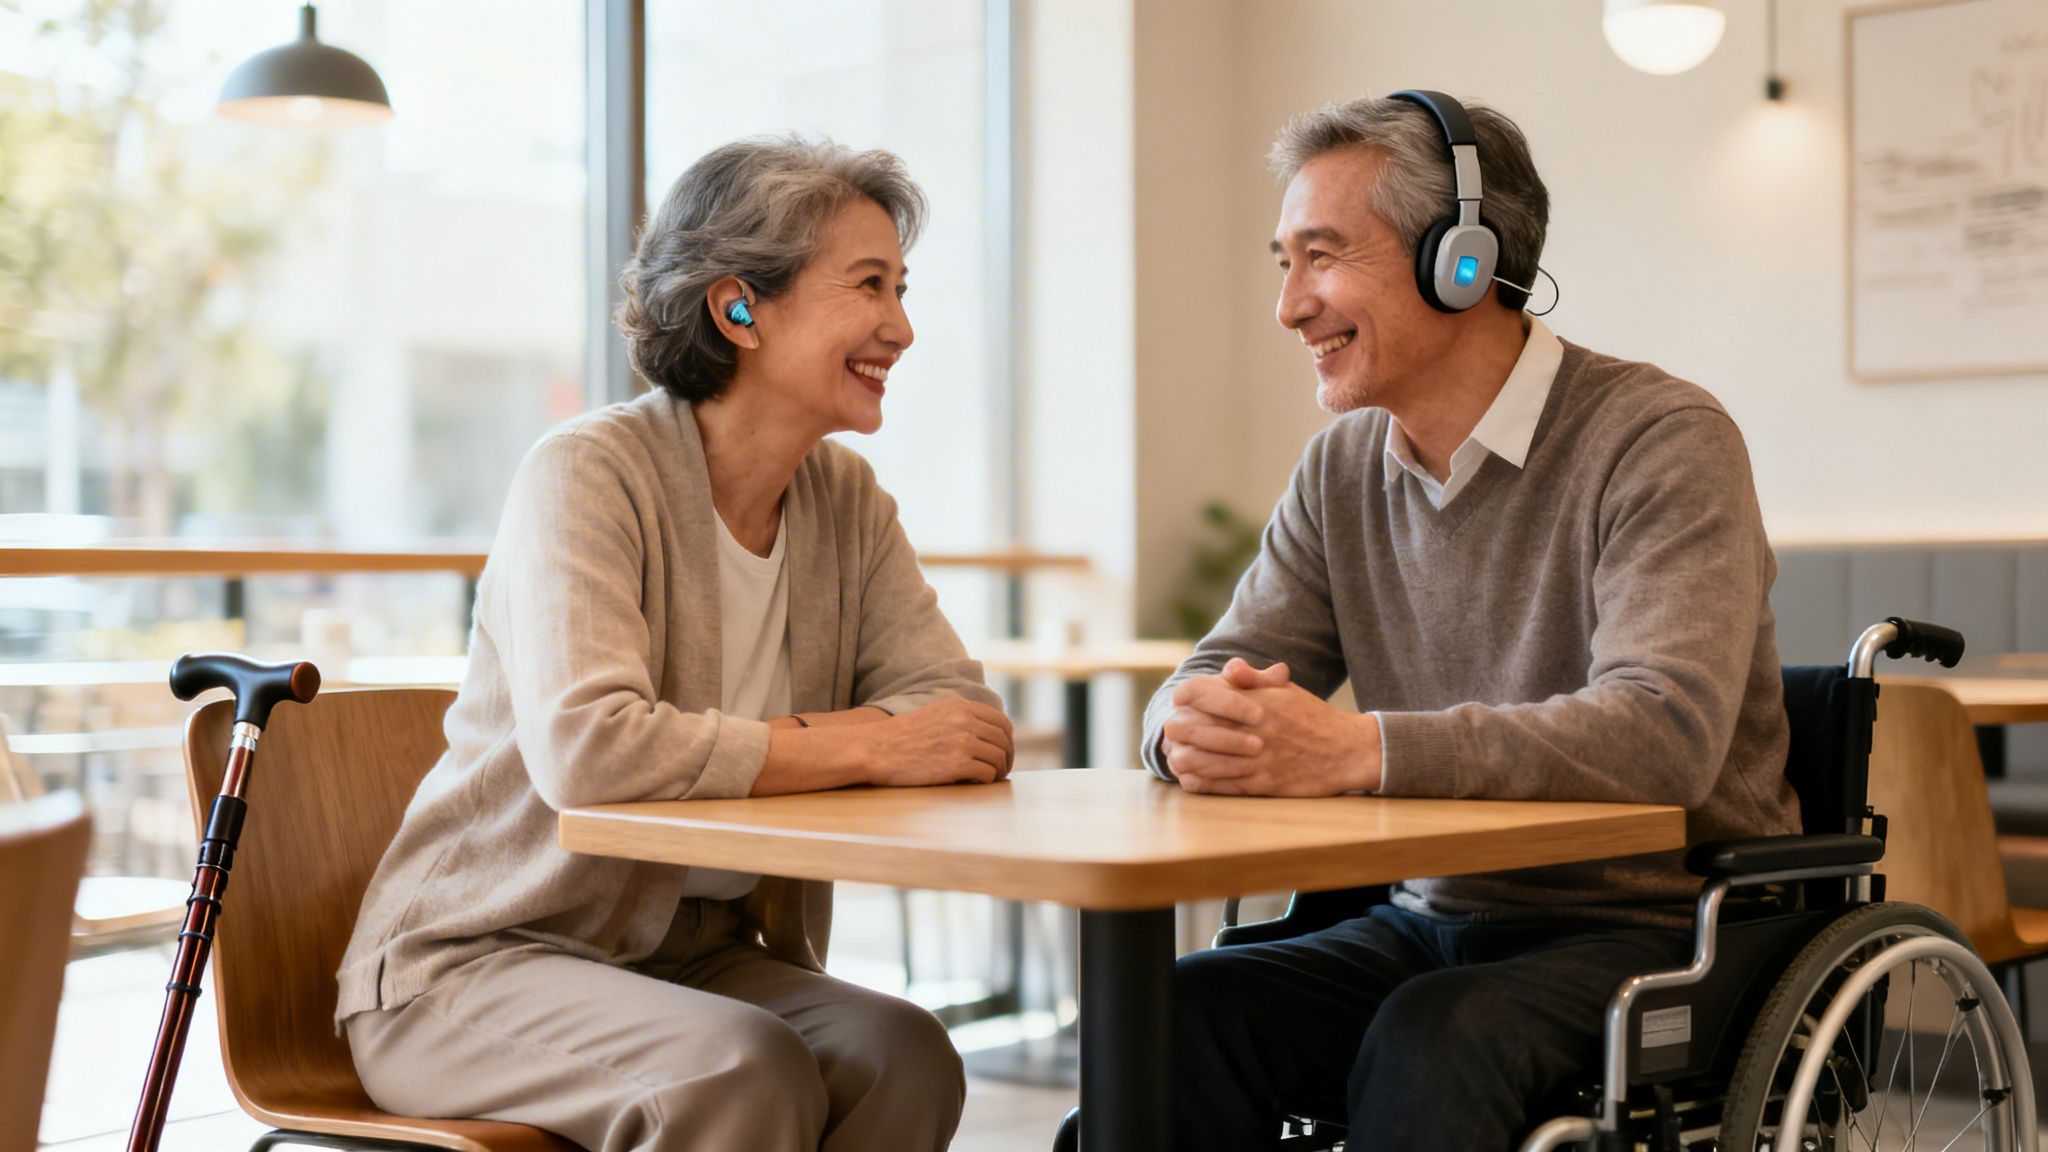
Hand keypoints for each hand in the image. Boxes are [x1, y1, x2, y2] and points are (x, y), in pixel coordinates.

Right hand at [853, 698, 1014, 786]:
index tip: (1002, 752)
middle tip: (1000, 770)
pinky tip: (975, 783)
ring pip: (999, 758)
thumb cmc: (900, 737)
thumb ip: (959, 718)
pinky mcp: (957, 764)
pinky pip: (987, 774)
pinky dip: (985, 781)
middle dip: (1006, 757)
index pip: (1001, 722)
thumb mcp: (933, 714)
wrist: (875, 749)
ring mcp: (963, 742)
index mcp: (960, 707)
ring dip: (998, 771)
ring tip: (989, 779)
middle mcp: (965, 721)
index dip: (1006, 740)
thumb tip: (984, 732)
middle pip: (1004, 740)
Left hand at [1162, 660, 1379, 795]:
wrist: (1347, 751)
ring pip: (1202, 760)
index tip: (1180, 703)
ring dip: (1183, 758)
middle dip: (1177, 730)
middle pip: (1193, 727)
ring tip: (1174, 757)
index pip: (1201, 693)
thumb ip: (1254, 678)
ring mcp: (1257, 759)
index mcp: (1256, 700)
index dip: (1184, 697)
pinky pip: (1221, 785)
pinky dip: (1199, 782)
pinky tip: (1189, 779)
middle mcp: (1253, 728)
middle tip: (1171, 733)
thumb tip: (1228, 669)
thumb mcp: (1286, 690)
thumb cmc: (1313, 717)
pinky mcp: (1263, 784)